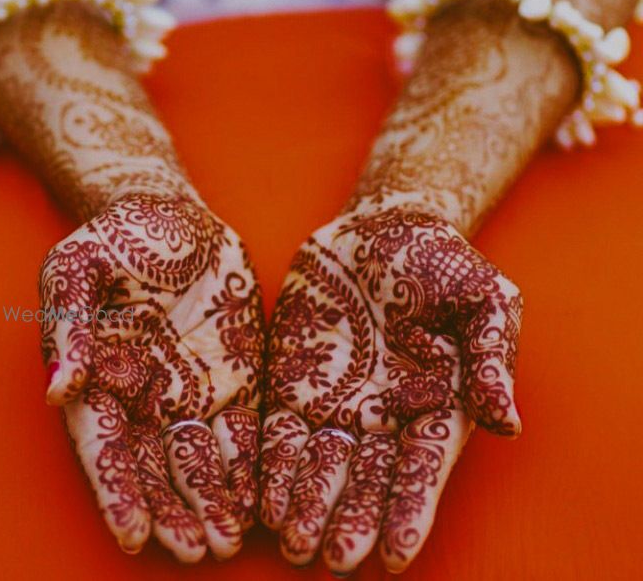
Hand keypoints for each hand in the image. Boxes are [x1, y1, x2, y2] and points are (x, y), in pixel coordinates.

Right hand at [39, 191, 263, 561]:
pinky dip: (249, 463)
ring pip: (201, 457)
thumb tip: (62, 388)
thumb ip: (70, 326)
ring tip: (227, 541)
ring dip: (212, 500)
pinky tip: (261, 496)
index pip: (107, 446)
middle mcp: (145, 396)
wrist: (171, 215)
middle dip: (174, 510)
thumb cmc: (116, 239)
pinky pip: (243, 426)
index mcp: (101, 378)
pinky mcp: (234, 375)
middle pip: (157, 467)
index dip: (119, 490)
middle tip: (195, 550)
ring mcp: (192, 389)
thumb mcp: (78, 269)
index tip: (135, 533)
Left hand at [261, 206, 521, 573]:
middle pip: (365, 477)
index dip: (408, 510)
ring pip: (320, 463)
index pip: (419, 467)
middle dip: (350, 518)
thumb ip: (491, 358)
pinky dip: (274, 465)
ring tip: (295, 544)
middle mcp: (383, 413)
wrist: (385, 224)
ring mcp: (336, 398)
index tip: (394, 554)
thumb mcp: (485, 301)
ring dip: (308, 503)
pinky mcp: (295, 377)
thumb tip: (506, 421)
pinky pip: (281, 428)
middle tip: (335, 557)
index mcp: (434, 403)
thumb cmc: (443, 262)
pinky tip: (265, 500)